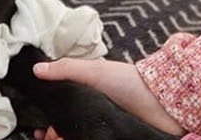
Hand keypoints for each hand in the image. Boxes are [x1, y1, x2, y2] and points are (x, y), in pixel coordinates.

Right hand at [31, 58, 184, 139]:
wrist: (163, 101)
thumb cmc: (129, 81)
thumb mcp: (95, 71)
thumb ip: (66, 69)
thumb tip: (37, 69)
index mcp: (87, 97)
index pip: (61, 112)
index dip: (49, 123)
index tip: (40, 131)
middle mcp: (94, 114)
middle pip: (67, 130)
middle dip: (55, 135)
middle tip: (52, 136)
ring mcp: (104, 129)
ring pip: (78, 137)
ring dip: (66, 139)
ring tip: (61, 139)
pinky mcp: (113, 138)